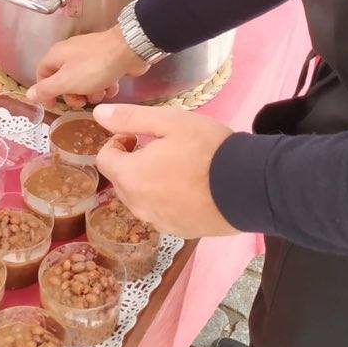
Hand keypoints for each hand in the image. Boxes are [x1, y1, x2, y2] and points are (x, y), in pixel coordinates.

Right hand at [26, 26, 148, 109]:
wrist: (128, 50)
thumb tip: (28, 95)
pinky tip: (113, 86)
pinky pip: (101, 78)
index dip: (45, 91)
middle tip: (82, 101)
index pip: (42, 73)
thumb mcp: (65, 81)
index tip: (54, 104)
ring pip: (84, 82)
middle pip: (64, 81)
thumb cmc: (94, 66)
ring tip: (100, 92)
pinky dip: (106, 85)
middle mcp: (71, 54)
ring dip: (92, 92)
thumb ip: (46, 89)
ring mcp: (90, 57)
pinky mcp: (107, 61)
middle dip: (73, 95)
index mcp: (57, 55)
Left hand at [93, 104, 238, 238]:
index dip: (117, 143)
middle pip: (121, 181)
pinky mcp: (178, 232)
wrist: (249, 186)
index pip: (104, 159)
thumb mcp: (170, 122)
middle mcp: (138, 205)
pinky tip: (192, 188)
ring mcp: (159, 222)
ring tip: (179, 167)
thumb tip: (99, 114)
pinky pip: (161, 213)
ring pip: (140, 199)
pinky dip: (167, 200)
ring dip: (149, 183)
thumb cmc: (208, 148)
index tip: (137, 136)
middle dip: (132, 163)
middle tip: (161, 148)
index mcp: (131, 176)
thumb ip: (131, 118)